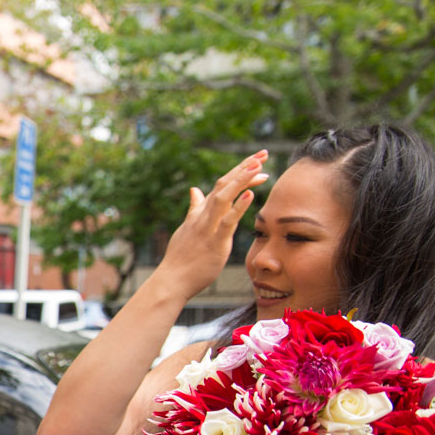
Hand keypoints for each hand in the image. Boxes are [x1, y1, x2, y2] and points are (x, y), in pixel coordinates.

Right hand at [157, 151, 269, 298]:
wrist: (171, 280)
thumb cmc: (181, 258)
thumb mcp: (187, 228)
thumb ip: (194, 208)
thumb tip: (194, 189)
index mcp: (200, 212)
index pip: (221, 185)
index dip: (239, 170)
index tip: (256, 160)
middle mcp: (204, 215)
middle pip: (224, 184)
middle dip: (244, 167)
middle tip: (263, 153)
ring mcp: (208, 228)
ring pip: (224, 197)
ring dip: (242, 179)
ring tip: (259, 165)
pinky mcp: (215, 242)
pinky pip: (228, 221)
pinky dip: (239, 206)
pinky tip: (251, 194)